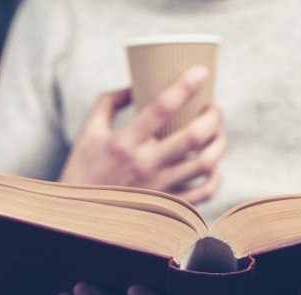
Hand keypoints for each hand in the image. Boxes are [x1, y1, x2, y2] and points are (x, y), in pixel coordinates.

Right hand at [58, 66, 226, 203]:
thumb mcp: (89, 131)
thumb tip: (137, 84)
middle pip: (194, 135)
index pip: (161, 107)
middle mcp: (144, 165)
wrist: (80, 217)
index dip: (185, 86)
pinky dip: (216, 177)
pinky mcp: (168, 206)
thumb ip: (110, 102)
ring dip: (220, 143)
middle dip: (213, 116)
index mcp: (124, 142)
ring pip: (205, 163)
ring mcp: (159, 188)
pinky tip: (213, 166)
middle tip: (214, 108)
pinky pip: (205, 192)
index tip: (201, 72)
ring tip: (218, 134)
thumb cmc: (85, 169)